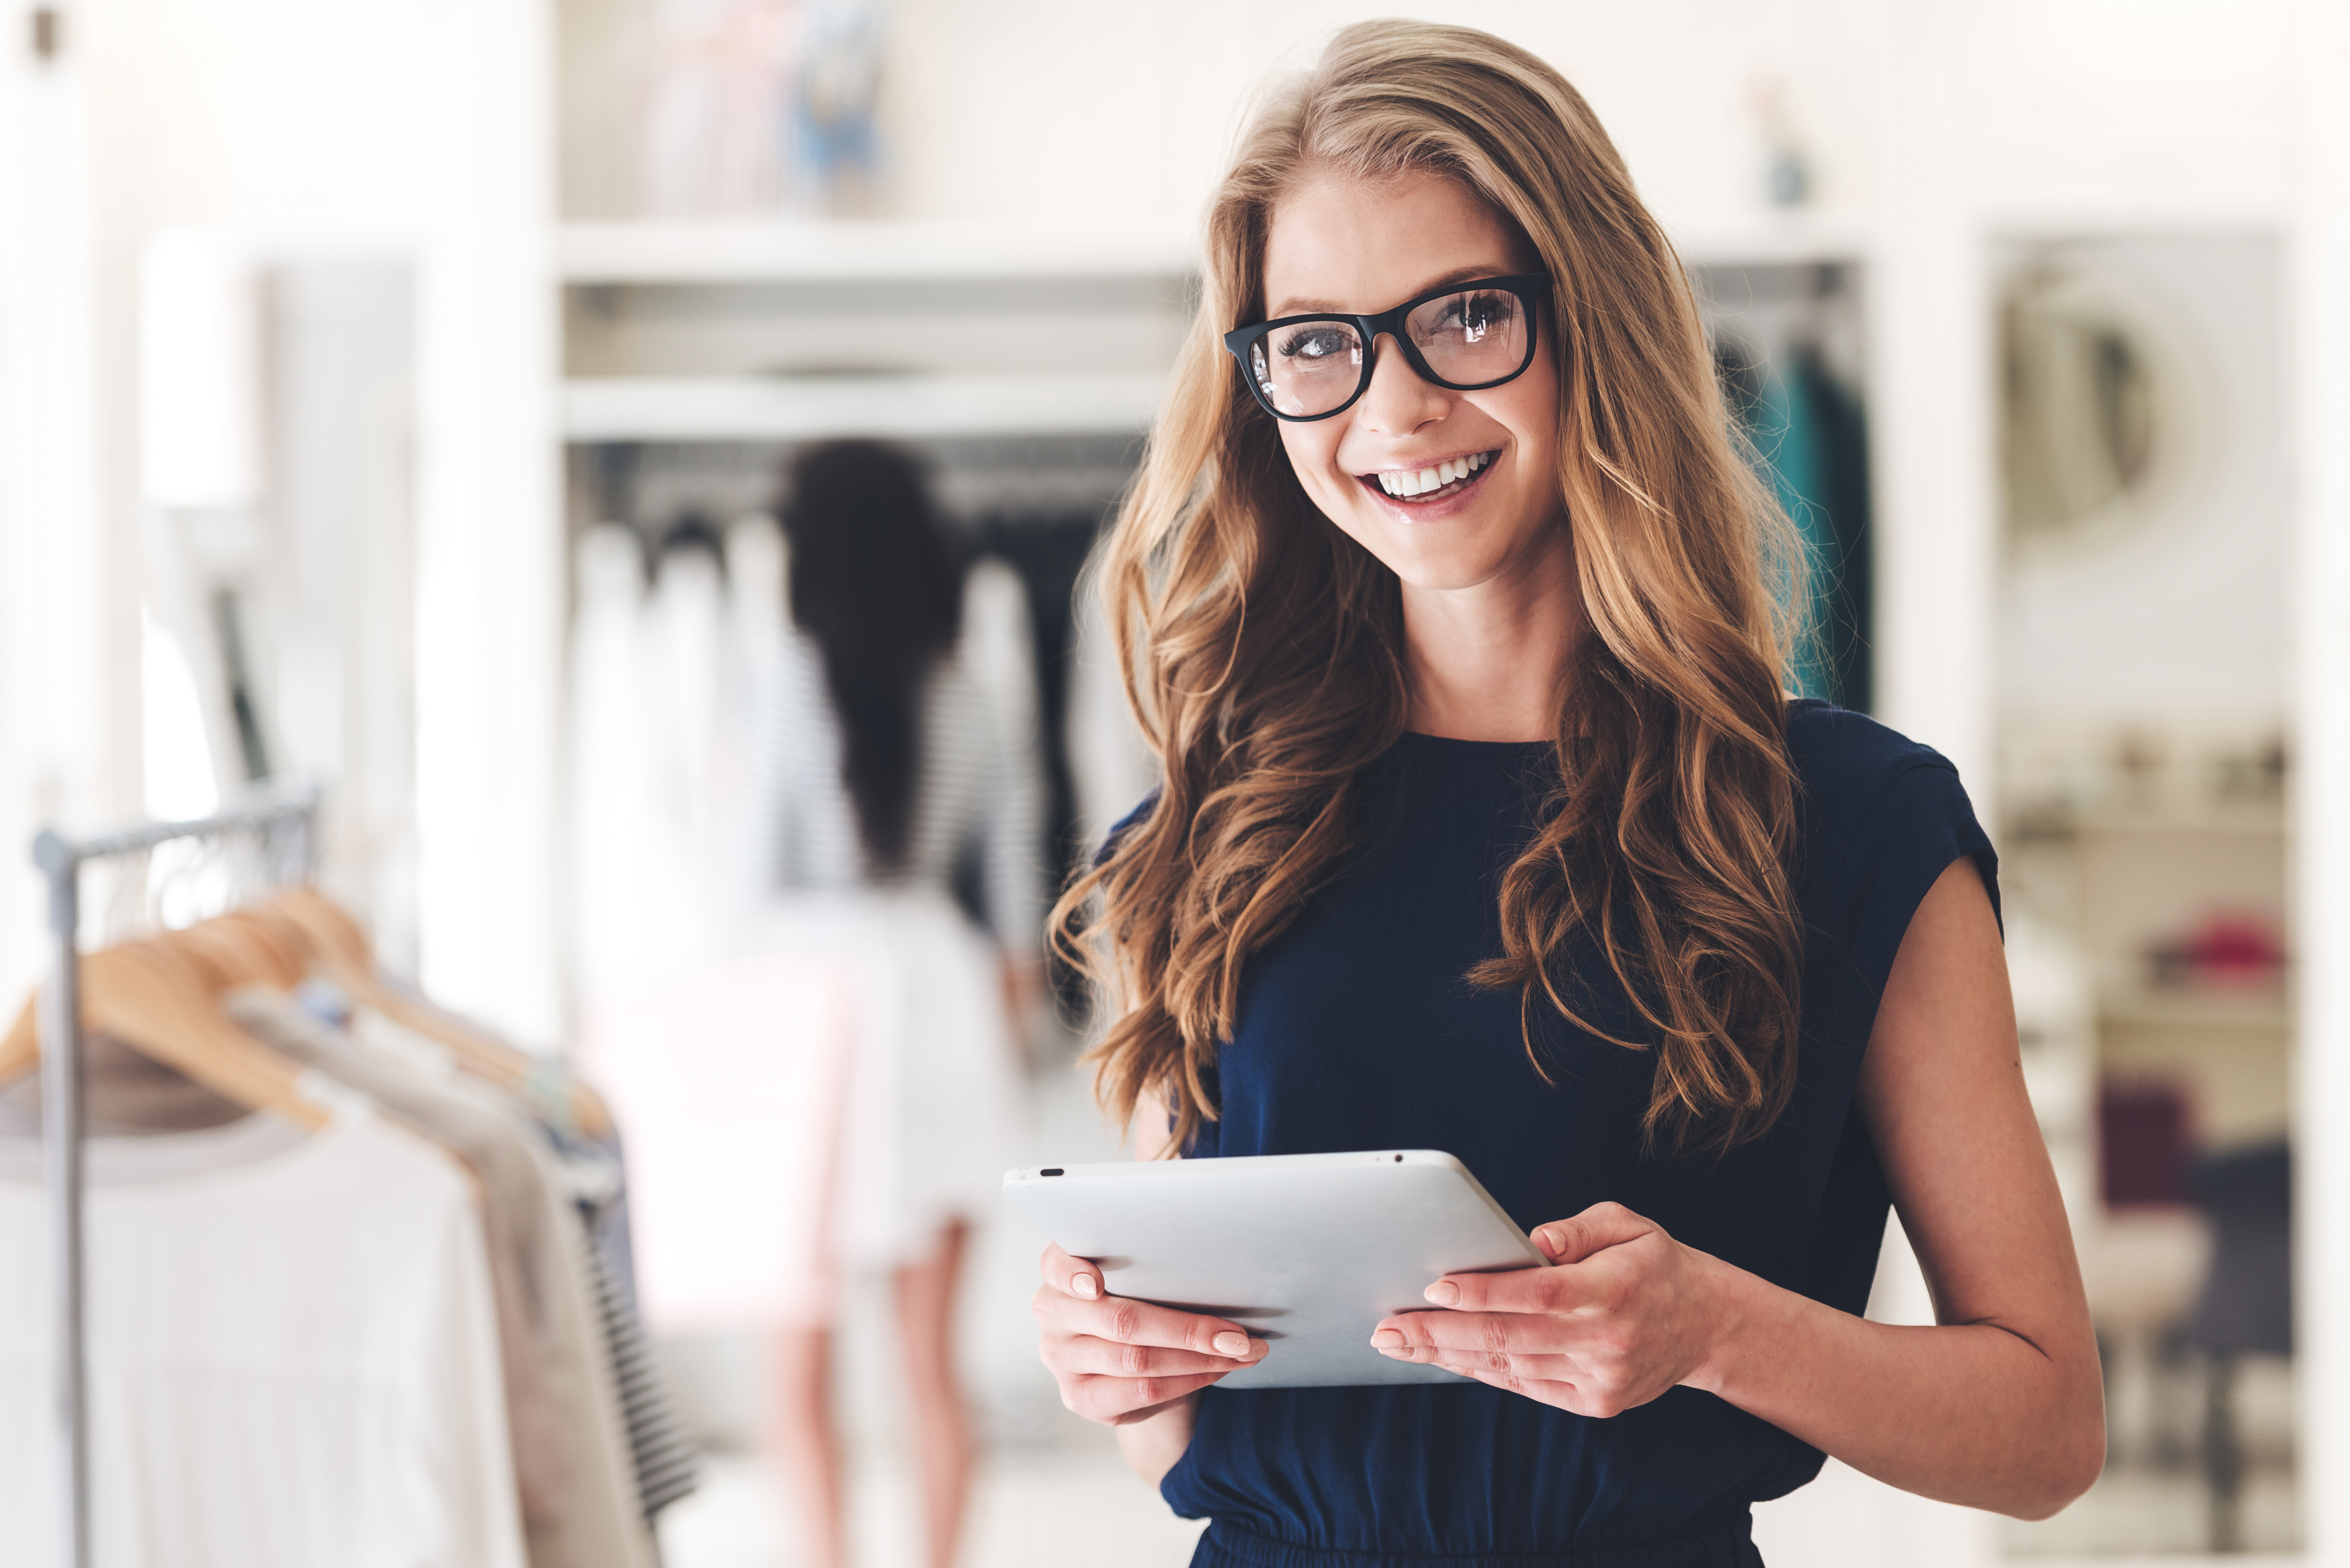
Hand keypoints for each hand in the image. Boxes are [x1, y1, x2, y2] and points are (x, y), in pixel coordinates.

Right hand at [1033, 1242, 1269, 1424]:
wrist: (1131, 1360)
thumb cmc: (1138, 1299)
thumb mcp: (1137, 1274)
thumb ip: (1149, 1265)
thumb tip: (1215, 1265)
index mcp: (1058, 1271)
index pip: (1056, 1266)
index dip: (1074, 1273)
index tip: (1097, 1283)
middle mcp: (1052, 1313)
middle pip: (1121, 1321)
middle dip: (1188, 1329)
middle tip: (1238, 1335)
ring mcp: (1061, 1359)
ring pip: (1137, 1360)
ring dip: (1200, 1358)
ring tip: (1242, 1352)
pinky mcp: (1079, 1397)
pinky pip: (1141, 1391)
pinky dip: (1189, 1379)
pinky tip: (1218, 1370)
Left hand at [1368, 1201, 1730, 1416]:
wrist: (1708, 1325)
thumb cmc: (1654, 1263)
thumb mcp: (1628, 1225)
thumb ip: (1580, 1228)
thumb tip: (1535, 1240)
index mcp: (1610, 1290)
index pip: (1534, 1293)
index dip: (1481, 1292)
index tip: (1432, 1287)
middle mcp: (1603, 1340)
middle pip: (1508, 1337)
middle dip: (1439, 1333)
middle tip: (1386, 1329)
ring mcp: (1599, 1378)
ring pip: (1510, 1367)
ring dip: (1450, 1356)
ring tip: (1400, 1344)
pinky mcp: (1595, 1403)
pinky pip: (1527, 1387)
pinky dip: (1484, 1372)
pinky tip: (1448, 1359)